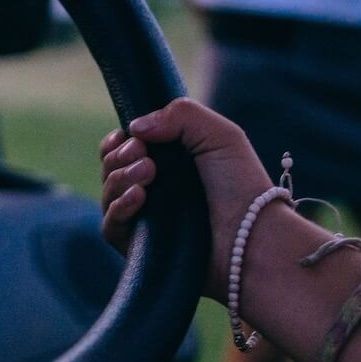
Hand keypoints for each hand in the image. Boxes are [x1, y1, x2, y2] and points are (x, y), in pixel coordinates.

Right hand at [99, 98, 275, 300]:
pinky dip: (119, 206)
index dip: (119, 140)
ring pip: (108, 193)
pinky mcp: (140, 246)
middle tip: (142, 152)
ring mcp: (145, 218)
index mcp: (168, 162)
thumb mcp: (219, 135)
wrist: (252, 236)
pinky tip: (139, 196)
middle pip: (110, 167)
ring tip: (148, 172)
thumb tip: (134, 127)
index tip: (128, 137)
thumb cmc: (242, 186)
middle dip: (119, 155)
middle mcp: (153, 189)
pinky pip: (111, 225)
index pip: (124, 148)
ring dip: (120, 177)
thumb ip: (180, 115)